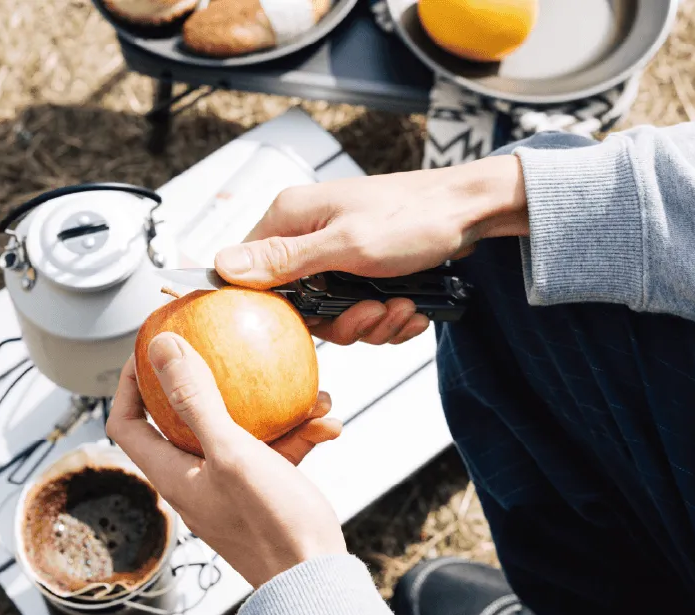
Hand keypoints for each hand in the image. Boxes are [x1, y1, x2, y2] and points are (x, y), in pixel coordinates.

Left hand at [106, 332, 346, 587]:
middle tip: (227, 352)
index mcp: (172, 474)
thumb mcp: (231, 451)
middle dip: (216, 382)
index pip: (128, 422)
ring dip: (279, 411)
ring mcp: (233, 486)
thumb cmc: (270, 524)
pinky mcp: (266, 491)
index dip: (130, 383)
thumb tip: (161, 348)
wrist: (314, 578)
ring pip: (245, 431)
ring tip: (312, 397)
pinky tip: (328, 424)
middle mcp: (197, 479)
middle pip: (189, 419)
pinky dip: (301, 435)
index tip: (152, 350)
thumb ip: (196, 399)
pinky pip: (278, 451)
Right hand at [214, 154, 527, 345]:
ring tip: (402, 306)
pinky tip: (411, 308)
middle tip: (373, 312)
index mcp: (292, 218)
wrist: (471, 211)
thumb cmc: (415, 216)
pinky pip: (362, 312)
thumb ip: (285, 260)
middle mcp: (309, 235)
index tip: (307, 319)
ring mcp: (338, 254)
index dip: (276, 306)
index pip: (251, 272)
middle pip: (299, 305)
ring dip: (373, 322)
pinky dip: (389, 318)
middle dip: (343, 321)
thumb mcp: (346, 244)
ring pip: (335, 314)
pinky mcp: (363, 270)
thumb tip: (224, 266)